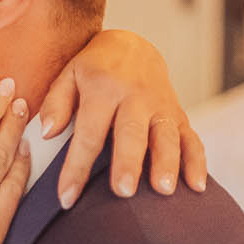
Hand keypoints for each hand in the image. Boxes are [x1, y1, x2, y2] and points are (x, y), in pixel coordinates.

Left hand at [39, 29, 206, 208]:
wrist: (133, 45)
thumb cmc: (95, 69)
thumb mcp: (69, 75)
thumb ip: (56, 103)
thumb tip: (47, 133)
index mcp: (104, 89)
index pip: (88, 133)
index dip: (76, 167)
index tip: (67, 197)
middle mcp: (136, 97)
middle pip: (131, 133)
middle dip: (129, 162)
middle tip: (124, 191)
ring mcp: (161, 106)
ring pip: (167, 135)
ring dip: (167, 163)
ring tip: (164, 190)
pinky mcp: (179, 115)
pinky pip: (192, 138)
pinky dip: (196, 162)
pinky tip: (196, 187)